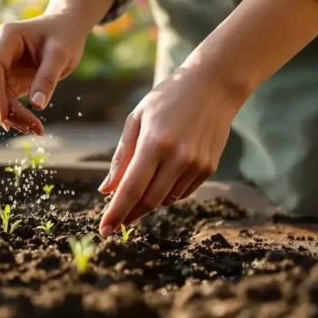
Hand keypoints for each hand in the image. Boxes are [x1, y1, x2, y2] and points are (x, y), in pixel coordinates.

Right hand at [0, 13, 87, 133]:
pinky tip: (29, 124)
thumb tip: (37, 105)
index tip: (3, 117)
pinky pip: (1, 99)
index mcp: (6, 36)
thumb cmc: (64, 36)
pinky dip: (12, 113)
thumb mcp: (61, 55)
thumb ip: (47, 78)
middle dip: (5, 110)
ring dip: (8, 115)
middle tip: (32, 128)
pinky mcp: (2, 77)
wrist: (65, 29)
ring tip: (34, 128)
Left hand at [97, 66, 245, 235]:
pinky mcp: (209, 168)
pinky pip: (182, 192)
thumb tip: (107, 191)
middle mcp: (178, 157)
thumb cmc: (167, 99)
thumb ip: (121, 157)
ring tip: (139, 188)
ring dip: (148, 201)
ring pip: (166, 199)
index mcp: (155, 143)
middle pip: (149, 201)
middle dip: (130, 213)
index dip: (116, 212)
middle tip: (115, 218)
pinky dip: (167, 193)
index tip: (104, 231)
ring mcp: (197, 164)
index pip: (132, 188)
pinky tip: (162, 177)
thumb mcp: (136, 120)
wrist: (213, 87)